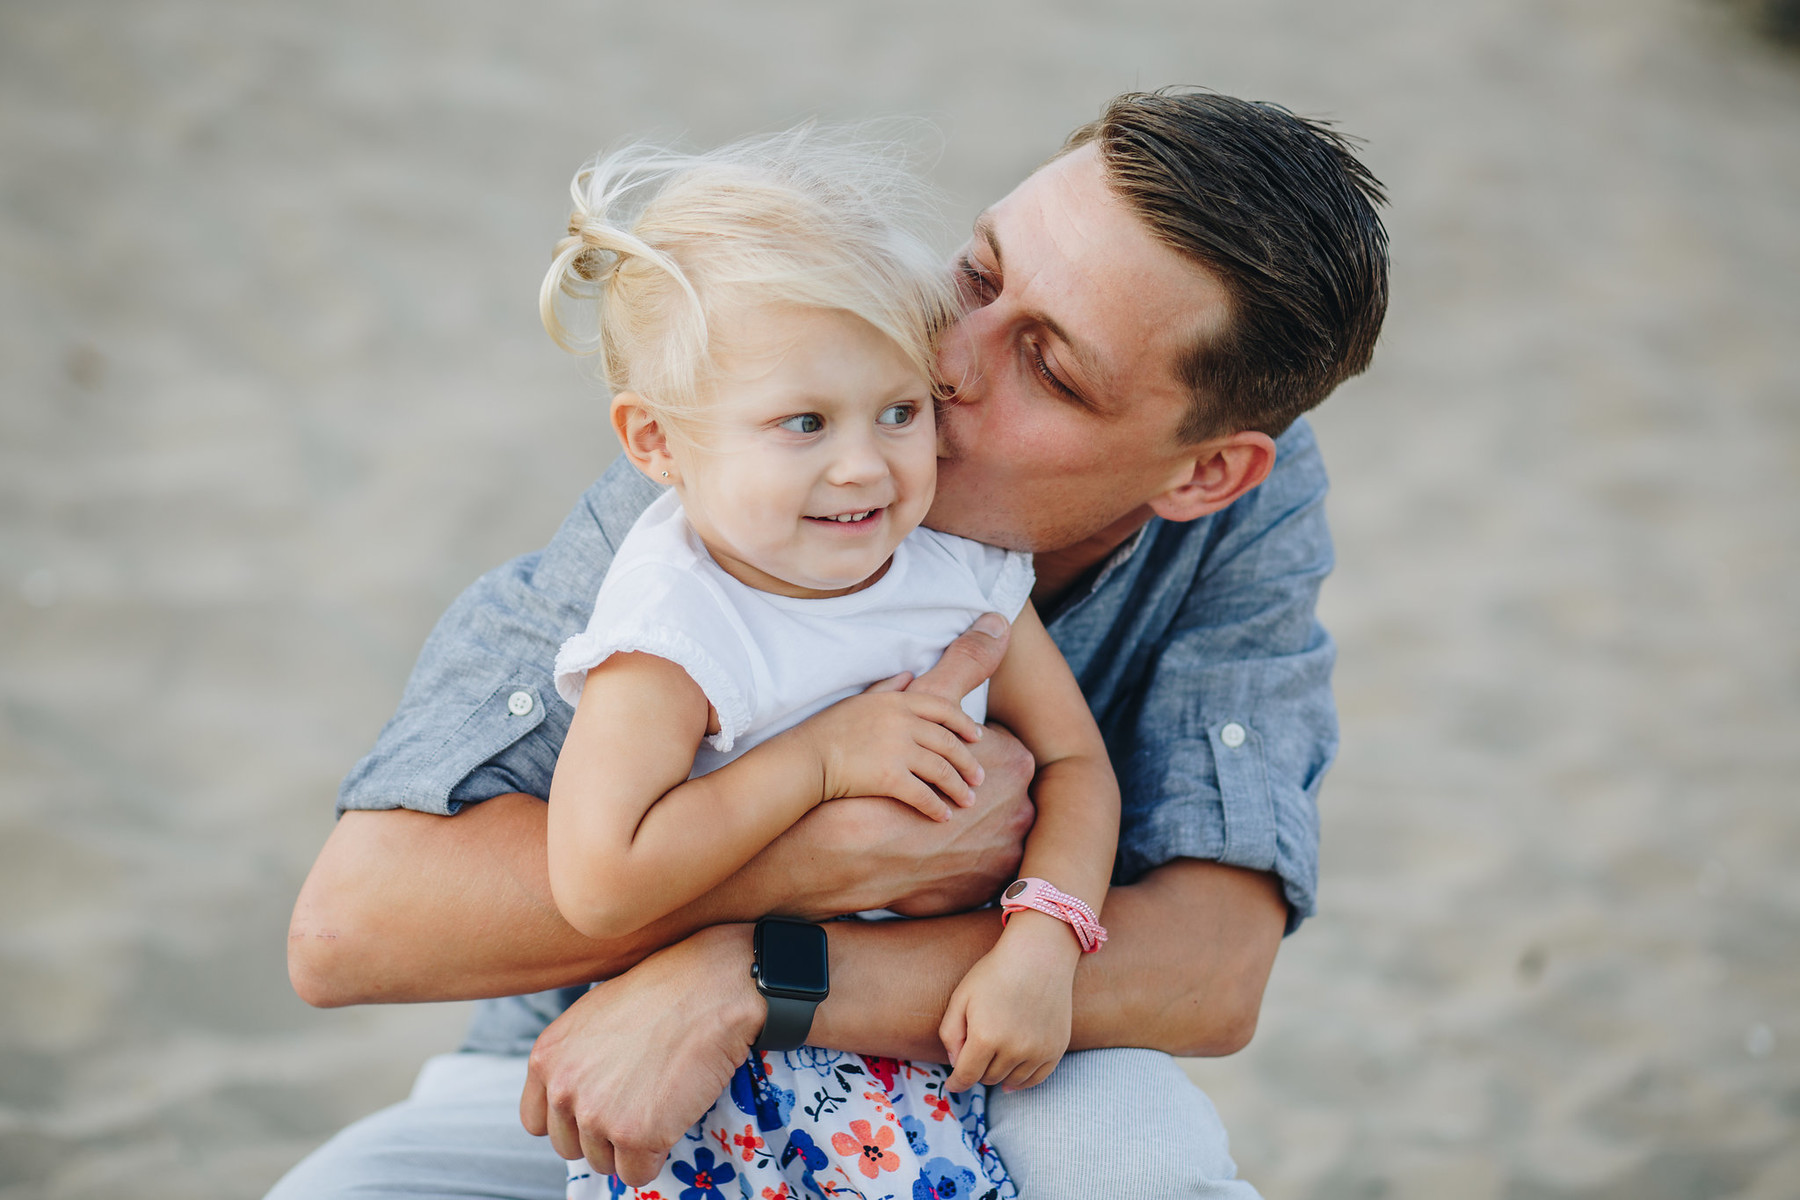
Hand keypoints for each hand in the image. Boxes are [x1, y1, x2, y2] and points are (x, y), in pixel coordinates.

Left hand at [520, 924, 763, 1185]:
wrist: (708, 989)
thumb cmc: (663, 994)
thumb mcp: (595, 1016)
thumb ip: (575, 1059)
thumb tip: (582, 1096)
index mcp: (546, 1057)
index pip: (537, 1121)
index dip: (571, 1119)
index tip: (600, 1107)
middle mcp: (562, 1089)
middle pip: (571, 1147)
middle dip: (603, 1134)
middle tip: (639, 1102)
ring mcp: (595, 1115)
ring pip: (604, 1162)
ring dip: (631, 1145)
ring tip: (659, 1102)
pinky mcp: (633, 1135)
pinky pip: (637, 1173)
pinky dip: (656, 1156)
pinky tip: (672, 1118)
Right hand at [794, 690, 985, 819]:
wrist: (805, 759)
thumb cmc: (826, 731)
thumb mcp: (859, 700)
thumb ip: (887, 688)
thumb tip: (909, 675)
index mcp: (897, 701)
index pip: (944, 710)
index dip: (965, 724)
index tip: (978, 737)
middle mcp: (902, 723)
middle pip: (949, 742)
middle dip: (968, 762)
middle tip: (980, 776)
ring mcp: (898, 750)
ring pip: (942, 770)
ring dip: (959, 787)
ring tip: (968, 800)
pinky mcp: (890, 778)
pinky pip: (923, 795)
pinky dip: (937, 808)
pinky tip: (944, 817)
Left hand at [939, 912, 1079, 1092]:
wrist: (1039, 955)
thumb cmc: (995, 972)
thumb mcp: (961, 996)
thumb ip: (950, 1033)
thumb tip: (955, 1064)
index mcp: (985, 1038)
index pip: (966, 1076)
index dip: (956, 1082)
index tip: (952, 1084)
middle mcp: (1013, 1050)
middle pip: (988, 1078)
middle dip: (977, 1071)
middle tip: (974, 1055)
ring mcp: (1038, 1051)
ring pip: (1011, 1081)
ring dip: (998, 1074)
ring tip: (993, 1059)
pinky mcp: (1056, 1048)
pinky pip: (1036, 1079)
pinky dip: (1022, 1081)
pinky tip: (1012, 1079)